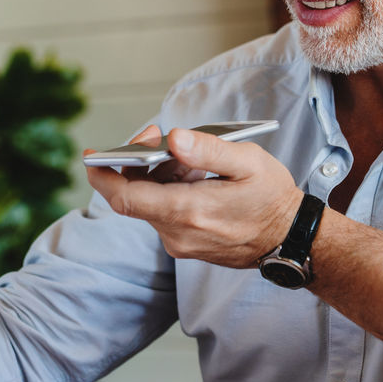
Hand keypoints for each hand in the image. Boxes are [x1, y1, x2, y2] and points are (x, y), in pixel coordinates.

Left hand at [86, 126, 303, 267]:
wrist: (291, 239)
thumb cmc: (272, 198)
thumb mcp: (248, 163)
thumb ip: (208, 149)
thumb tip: (173, 137)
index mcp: (188, 210)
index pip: (125, 197)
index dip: (102, 176)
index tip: (92, 155)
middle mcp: (177, 233)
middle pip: (135, 195)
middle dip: (139, 162)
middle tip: (160, 137)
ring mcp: (180, 242)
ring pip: (149, 203)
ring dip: (159, 177)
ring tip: (193, 161)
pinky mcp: (185, 245)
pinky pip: (163, 214)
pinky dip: (169, 191)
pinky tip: (196, 180)